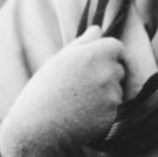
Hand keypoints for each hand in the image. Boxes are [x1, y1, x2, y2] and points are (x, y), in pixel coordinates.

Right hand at [0, 26, 125, 156]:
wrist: (38, 127)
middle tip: (80, 86)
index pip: (117, 47)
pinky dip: (102, 112)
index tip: (95, 63)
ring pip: (117, 91)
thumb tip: (98, 29)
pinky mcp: (112, 115)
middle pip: (119, 69)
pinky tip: (82, 115)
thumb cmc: (44, 90)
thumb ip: (82, 43)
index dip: (107, 55)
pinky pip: (113, 110)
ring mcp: (112, 95)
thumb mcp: (59, 60)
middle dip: (106, 75)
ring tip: (77, 102)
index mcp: (95, 53)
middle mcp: (108, 72)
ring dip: (104, 95)